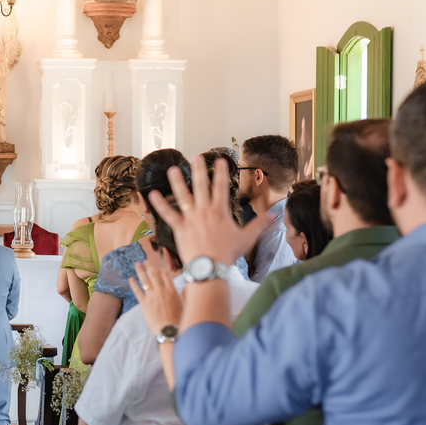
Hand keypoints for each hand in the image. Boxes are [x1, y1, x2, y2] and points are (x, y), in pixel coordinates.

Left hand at [129, 245, 183, 335]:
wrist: (169, 330)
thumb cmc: (179, 320)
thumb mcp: (186, 305)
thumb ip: (185, 294)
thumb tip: (187, 287)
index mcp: (172, 290)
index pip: (166, 275)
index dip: (162, 270)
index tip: (159, 267)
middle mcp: (161, 291)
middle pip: (154, 274)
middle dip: (150, 266)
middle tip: (145, 261)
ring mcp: (152, 296)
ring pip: (145, 280)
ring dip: (141, 271)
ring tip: (137, 264)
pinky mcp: (144, 304)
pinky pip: (137, 291)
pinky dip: (133, 284)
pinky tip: (130, 279)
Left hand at [148, 156, 269, 266]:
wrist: (210, 267)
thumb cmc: (228, 254)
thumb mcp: (247, 238)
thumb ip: (259, 225)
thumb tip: (273, 216)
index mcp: (220, 211)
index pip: (221, 187)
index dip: (221, 172)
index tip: (219, 160)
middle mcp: (204, 210)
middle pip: (201, 186)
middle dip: (199, 170)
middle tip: (196, 157)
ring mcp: (191, 218)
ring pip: (183, 196)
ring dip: (177, 182)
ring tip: (172, 169)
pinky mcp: (180, 227)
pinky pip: (168, 214)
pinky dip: (160, 204)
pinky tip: (152, 194)